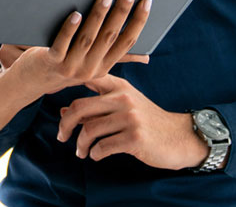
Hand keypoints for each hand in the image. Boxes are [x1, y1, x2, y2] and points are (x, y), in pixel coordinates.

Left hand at [7, 0, 150, 96]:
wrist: (31, 81)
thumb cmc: (64, 65)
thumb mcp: (92, 63)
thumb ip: (113, 54)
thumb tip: (146, 56)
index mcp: (104, 66)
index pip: (126, 42)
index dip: (138, 22)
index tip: (146, 1)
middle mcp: (90, 69)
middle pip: (109, 37)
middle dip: (121, 12)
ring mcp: (71, 66)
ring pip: (88, 39)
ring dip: (98, 15)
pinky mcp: (51, 62)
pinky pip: (62, 44)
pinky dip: (70, 29)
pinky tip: (76, 13)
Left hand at [56, 75, 208, 169]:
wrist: (179, 137)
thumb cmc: (147, 121)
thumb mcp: (123, 107)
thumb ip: (95, 107)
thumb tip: (63, 112)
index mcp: (119, 86)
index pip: (87, 79)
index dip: (66, 84)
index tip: (55, 97)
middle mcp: (123, 98)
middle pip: (80, 107)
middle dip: (65, 124)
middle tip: (62, 136)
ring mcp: (130, 118)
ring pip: (89, 129)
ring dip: (81, 144)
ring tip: (81, 151)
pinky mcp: (135, 138)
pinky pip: (103, 146)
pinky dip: (95, 153)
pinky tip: (96, 155)